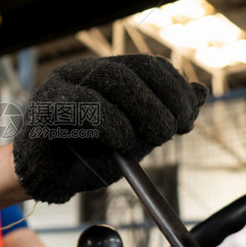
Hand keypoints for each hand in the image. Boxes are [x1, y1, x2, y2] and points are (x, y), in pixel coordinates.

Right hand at [12, 54, 207, 203]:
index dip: (175, 88)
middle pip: (133, 68)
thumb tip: (200, 93)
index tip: (189, 119)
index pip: (148, 66)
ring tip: (156, 137)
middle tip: (173, 130)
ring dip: (145, 108)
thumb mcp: (133, 139)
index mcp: (104, 75)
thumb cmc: (85, 158)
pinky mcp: (45, 106)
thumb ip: (161, 117)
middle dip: (165, 97)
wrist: (45, 180)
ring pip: (111, 78)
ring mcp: (62, 85)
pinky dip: (112, 123)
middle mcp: (83, 72)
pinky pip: (84, 104)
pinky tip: (121, 142)